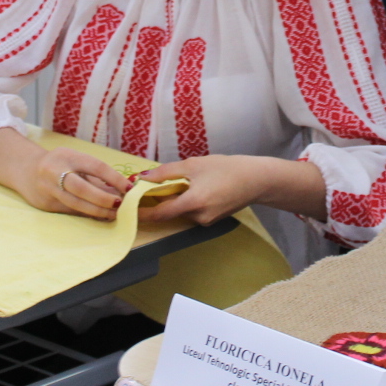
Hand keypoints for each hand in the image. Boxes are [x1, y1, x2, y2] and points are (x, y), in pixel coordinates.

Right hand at [24, 147, 130, 219]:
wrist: (26, 170)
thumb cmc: (60, 164)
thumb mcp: (75, 161)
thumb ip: (96, 176)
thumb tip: (122, 190)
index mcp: (67, 156)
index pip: (95, 166)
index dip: (114, 178)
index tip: (128, 188)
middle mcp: (55, 172)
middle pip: (81, 188)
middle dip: (103, 199)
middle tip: (119, 205)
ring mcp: (48, 189)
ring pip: (75, 204)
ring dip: (97, 211)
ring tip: (113, 214)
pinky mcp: (46, 205)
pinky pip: (70, 211)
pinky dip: (87, 214)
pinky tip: (100, 216)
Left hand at [138, 155, 281, 225]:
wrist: (257, 179)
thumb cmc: (226, 168)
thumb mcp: (194, 165)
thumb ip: (166, 172)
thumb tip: (142, 178)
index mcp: (194, 202)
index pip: (161, 213)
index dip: (143, 212)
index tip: (129, 208)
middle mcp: (199, 217)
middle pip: (171, 212)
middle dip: (161, 200)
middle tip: (152, 186)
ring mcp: (207, 221)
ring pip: (182, 211)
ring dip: (176, 199)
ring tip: (186, 181)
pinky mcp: (213, 220)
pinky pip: (193, 212)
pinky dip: (189, 201)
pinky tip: (198, 187)